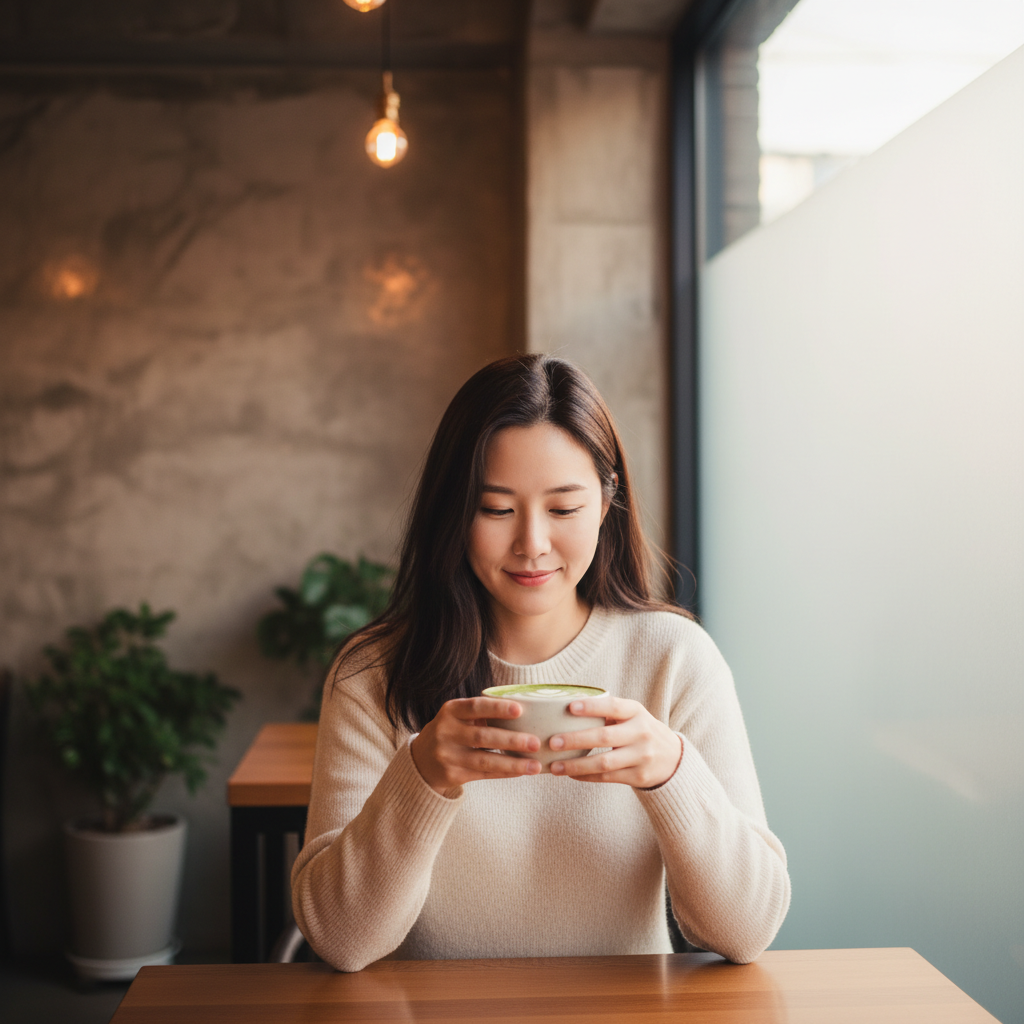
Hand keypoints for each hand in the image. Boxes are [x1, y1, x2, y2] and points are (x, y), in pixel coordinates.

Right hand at [410, 698, 541, 795]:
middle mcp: (446, 732)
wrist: (422, 759)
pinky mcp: (452, 775)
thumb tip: (526, 713)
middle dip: (512, 740)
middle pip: (483, 737)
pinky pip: (483, 774)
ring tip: (535, 765)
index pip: (476, 706)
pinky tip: (521, 771)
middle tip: (536, 742)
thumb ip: (483, 712)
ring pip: (485, 761)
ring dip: (513, 763)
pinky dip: (504, 773)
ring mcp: (447, 755)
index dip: (498, 708)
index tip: (520, 710)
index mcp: (451, 711)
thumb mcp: (459, 716)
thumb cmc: (452, 731)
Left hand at [548, 697, 682, 788]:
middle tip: (553, 742)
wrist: (673, 758)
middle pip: (604, 737)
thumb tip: (564, 709)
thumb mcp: (632, 715)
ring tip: (554, 766)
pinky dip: (586, 776)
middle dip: (576, 740)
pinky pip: (606, 777)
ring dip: (576, 765)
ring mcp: (641, 756)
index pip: (613, 706)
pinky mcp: (638, 776)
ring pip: (603, 762)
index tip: (570, 707)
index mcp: (636, 712)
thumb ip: (607, 711)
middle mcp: (641, 733)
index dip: (592, 707)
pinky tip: (570, 773)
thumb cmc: (640, 730)